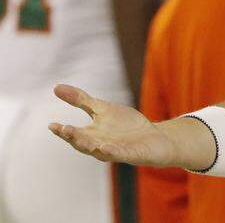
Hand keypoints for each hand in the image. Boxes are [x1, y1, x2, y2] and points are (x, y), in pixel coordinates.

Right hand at [48, 84, 179, 166]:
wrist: (155, 137)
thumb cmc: (126, 125)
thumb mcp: (103, 108)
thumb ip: (81, 100)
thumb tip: (56, 87)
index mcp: (91, 135)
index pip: (74, 134)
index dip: (63, 131)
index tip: (52, 125)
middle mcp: (99, 145)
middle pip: (83, 143)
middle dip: (73, 137)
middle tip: (64, 130)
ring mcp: (115, 151)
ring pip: (99, 151)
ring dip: (89, 145)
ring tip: (81, 139)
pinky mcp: (131, 154)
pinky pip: (120, 154)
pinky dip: (112, 151)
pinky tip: (106, 146)